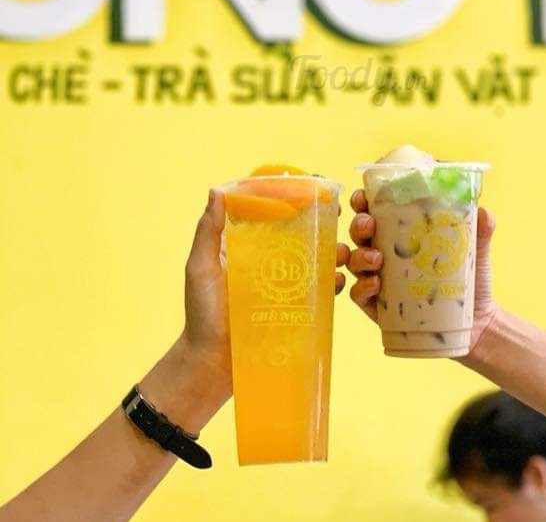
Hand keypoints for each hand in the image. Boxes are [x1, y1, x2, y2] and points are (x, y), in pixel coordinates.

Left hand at [182, 190, 350, 397]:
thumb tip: (217, 189)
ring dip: (335, 250)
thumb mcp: (201, 267)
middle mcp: (269, 258)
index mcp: (247, 243)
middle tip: (340, 214)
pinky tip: (340, 279)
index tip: (313, 184)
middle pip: (301, 231)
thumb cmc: (202, 313)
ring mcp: (285, 283)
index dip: (293, 196)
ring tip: (342, 252)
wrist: (212, 363)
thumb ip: (208, 231)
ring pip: (316, 257)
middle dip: (324, 219)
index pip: (273, 211)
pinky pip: (320, 290)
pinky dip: (334, 281)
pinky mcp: (296, 306)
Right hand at [346, 190, 496, 352]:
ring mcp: (377, 280)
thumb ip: (480, 232)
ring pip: (354, 262)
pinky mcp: (378, 307)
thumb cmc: (468, 280)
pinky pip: (358, 294)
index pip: (373, 210)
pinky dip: (362, 287)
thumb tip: (485, 213)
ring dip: (358, 256)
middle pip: (359, 233)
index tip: (364, 197)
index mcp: (399, 233)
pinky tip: (375, 284)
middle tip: (369, 225)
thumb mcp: (474, 252)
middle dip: (358, 224)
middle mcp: (383, 253)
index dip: (362, 201)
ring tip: (376, 259)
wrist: (475, 323)